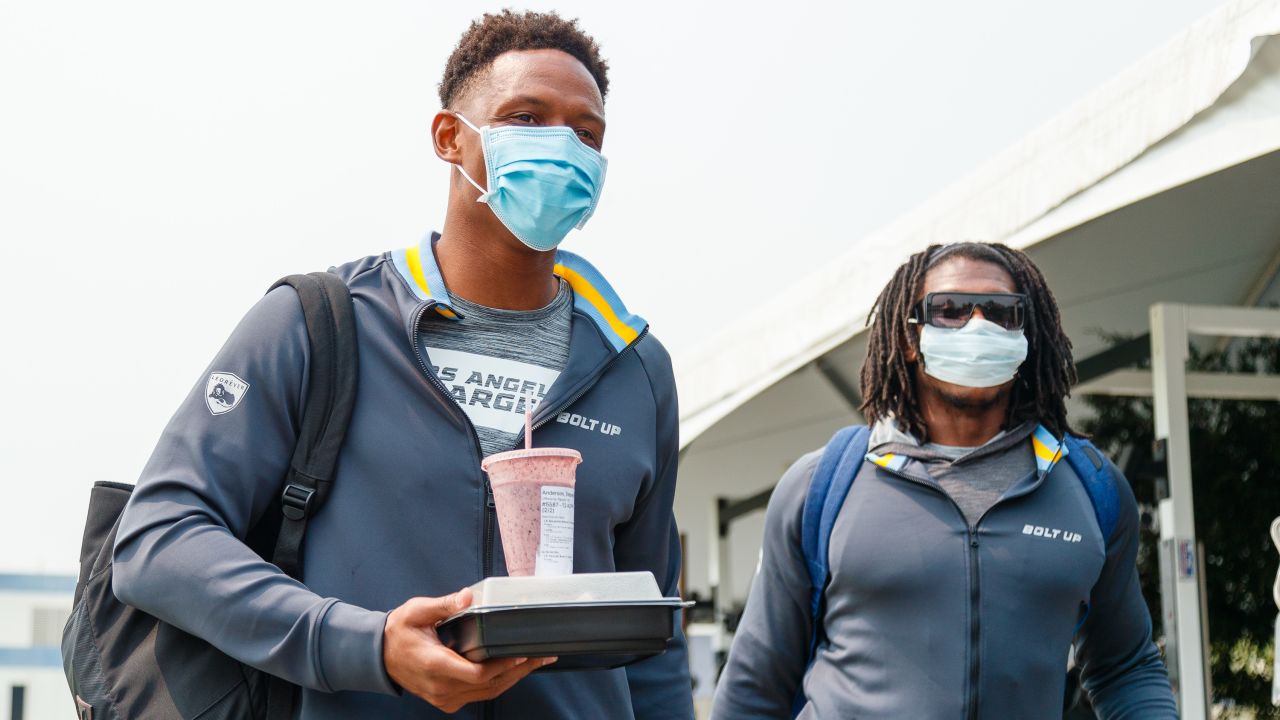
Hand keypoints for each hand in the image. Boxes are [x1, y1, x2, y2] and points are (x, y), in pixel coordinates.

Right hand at [383, 588, 555, 712]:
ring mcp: (444, 697)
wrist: (378, 655)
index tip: (521, 653)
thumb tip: (466, 596)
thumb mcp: (417, 611)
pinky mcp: (446, 699)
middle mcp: (441, 687)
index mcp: (435, 665)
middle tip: (541, 656)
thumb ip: (444, 604)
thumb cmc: (398, 632)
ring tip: (535, 662)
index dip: (502, 666)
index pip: (476, 674)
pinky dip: (498, 684)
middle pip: (488, 686)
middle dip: (518, 670)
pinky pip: (479, 696)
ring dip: (513, 679)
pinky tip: (513, 670)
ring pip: (486, 694)